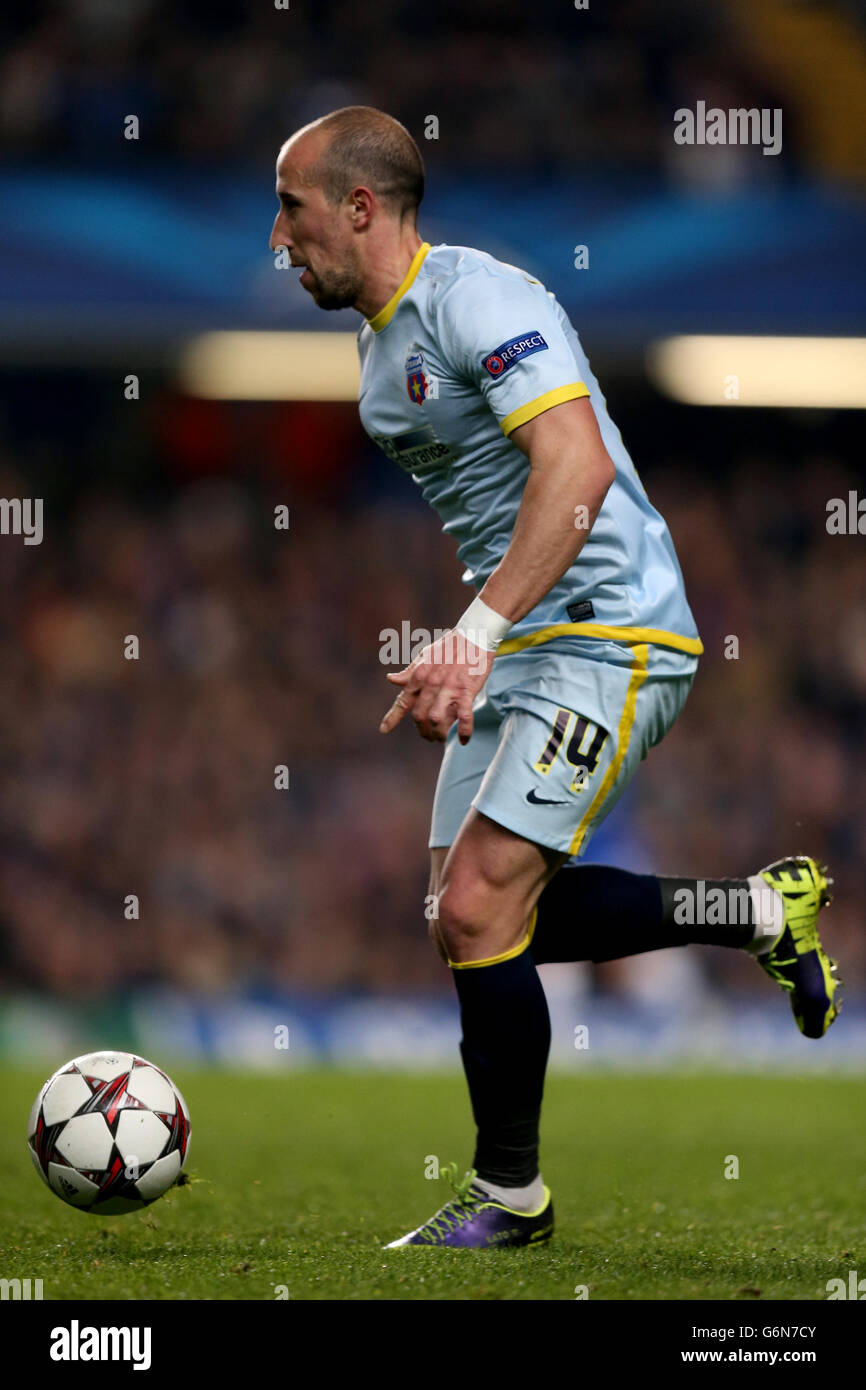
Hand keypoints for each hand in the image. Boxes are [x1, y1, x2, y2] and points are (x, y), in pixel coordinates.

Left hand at [379, 630, 494, 743]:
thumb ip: (409, 672)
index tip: (384, 730)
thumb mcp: (424, 656)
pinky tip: (464, 740)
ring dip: (438, 733)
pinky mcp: (467, 691)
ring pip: (436, 719)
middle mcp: (431, 683)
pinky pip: (464, 717)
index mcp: (419, 675)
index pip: (402, 701)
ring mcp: (449, 688)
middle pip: (419, 716)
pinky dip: (464, 732)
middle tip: (428, 736)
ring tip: (441, 738)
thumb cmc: (449, 645)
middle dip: (422, 730)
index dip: (392, 718)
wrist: (474, 634)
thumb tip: (390, 679)